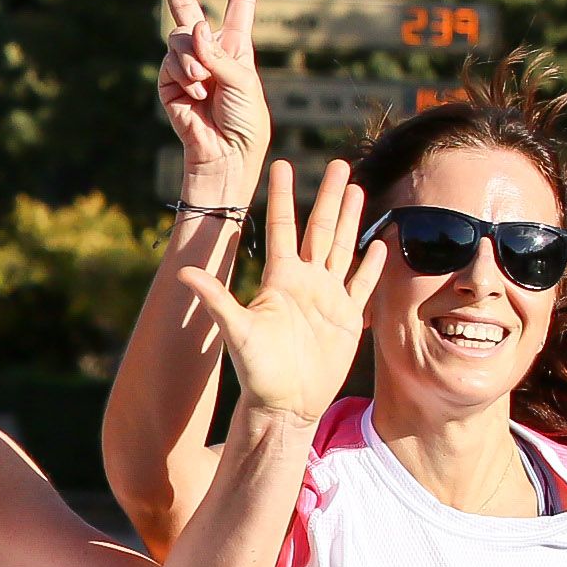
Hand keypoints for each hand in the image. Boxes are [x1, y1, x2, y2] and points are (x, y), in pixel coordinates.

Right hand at [149, 0, 267, 198]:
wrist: (225, 156)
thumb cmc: (246, 121)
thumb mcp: (243, 82)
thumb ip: (218, 54)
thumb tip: (193, 29)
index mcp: (236, 48)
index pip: (239, 6)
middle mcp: (209, 51)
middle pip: (186, 6)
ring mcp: (186, 66)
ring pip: (178, 39)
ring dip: (191, 59)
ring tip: (203, 85)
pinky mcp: (169, 82)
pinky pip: (170, 62)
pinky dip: (183, 75)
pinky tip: (194, 95)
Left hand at [174, 160, 383, 421]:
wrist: (286, 403)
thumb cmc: (257, 370)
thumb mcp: (236, 331)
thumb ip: (217, 300)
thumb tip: (185, 273)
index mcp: (279, 279)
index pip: (282, 227)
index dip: (283, 196)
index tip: (283, 164)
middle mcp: (304, 282)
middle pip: (321, 229)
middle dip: (331, 196)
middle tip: (341, 163)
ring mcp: (327, 297)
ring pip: (343, 248)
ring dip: (352, 220)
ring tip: (359, 190)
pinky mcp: (346, 317)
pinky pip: (362, 284)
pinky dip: (372, 264)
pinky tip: (381, 241)